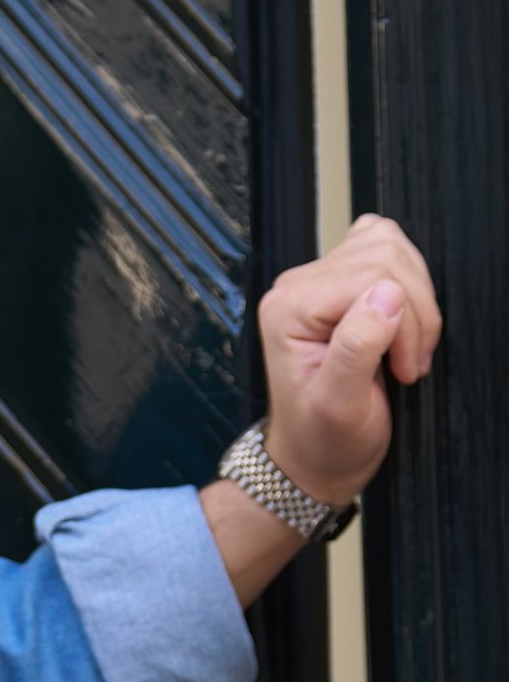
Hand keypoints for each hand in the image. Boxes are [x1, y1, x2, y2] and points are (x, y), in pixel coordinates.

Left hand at [256, 213, 442, 506]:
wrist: (314, 455)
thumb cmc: (323, 436)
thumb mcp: (340, 404)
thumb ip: (358, 346)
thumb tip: (387, 293)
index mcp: (289, 306)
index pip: (371, 274)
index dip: (405, 322)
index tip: (405, 369)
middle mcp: (297, 285)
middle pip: (384, 256)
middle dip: (414, 315)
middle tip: (407, 364)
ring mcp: (317, 281)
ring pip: (390, 248)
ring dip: (415, 302)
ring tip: (404, 350)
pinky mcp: (340, 285)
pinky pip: (385, 252)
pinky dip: (409, 285)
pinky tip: (401, 323)